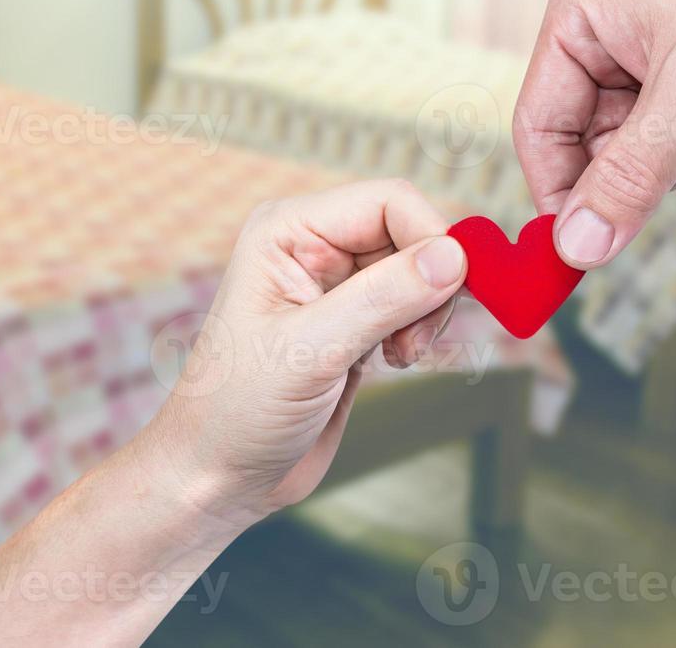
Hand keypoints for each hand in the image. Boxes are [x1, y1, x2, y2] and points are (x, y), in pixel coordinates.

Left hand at [140, 178, 465, 529]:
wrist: (221, 474)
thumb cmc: (238, 410)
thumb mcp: (310, 351)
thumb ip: (382, 299)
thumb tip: (453, 257)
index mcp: (289, 230)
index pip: (389, 201)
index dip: (431, 238)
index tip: (450, 292)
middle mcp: (313, 245)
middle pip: (411, 231)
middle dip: (431, 283)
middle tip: (414, 340)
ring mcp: (336, 283)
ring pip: (420, 268)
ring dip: (427, 311)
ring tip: (400, 355)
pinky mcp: (356, 320)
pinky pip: (414, 302)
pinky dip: (421, 329)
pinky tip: (394, 360)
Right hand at [512, 0, 675, 269]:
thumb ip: (629, 176)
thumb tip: (577, 244)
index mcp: (583, 12)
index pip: (538, 122)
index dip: (558, 189)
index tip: (578, 247)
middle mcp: (612, 36)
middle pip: (594, 150)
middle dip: (653, 165)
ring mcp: (661, 65)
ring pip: (648, 163)